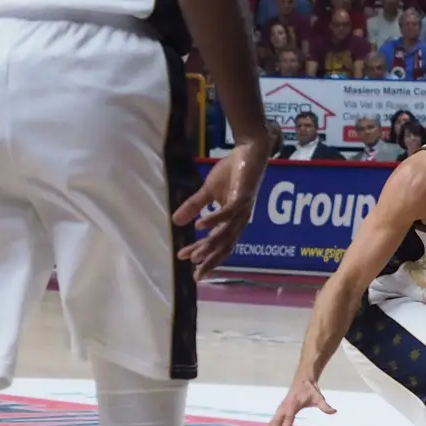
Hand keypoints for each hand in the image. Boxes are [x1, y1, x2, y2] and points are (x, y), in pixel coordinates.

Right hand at [174, 138, 268, 281]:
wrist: (249, 151)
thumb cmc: (232, 171)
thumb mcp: (209, 191)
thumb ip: (194, 206)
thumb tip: (176, 222)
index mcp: (233, 220)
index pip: (218, 243)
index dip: (205, 255)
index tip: (188, 265)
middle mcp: (240, 219)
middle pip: (224, 245)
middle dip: (209, 260)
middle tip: (195, 274)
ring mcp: (242, 209)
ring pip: (226, 233)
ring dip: (209, 245)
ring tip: (194, 255)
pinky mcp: (242, 197)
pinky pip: (227, 212)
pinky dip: (213, 220)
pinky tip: (199, 226)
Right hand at [262, 377, 331, 425]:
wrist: (302, 379)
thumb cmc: (310, 390)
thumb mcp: (319, 397)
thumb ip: (325, 405)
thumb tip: (334, 411)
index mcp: (293, 404)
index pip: (289, 417)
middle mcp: (284, 407)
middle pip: (276, 422)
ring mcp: (280, 409)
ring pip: (271, 423)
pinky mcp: (279, 411)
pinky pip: (272, 422)